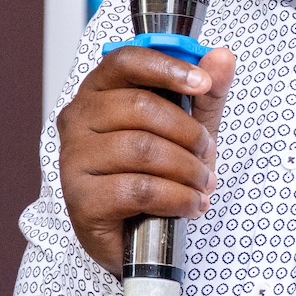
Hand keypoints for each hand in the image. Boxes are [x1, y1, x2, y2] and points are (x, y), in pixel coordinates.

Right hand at [57, 44, 236, 274]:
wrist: (139, 238)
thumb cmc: (157, 173)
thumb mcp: (189, 128)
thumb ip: (206, 93)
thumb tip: (222, 57)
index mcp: (98, 92)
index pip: (125, 61)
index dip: (166, 67)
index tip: (202, 83)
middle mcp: (78, 120)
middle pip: (139, 107)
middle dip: (187, 131)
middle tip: (208, 154)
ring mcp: (74, 159)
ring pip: (142, 149)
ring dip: (186, 168)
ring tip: (203, 184)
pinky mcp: (81, 199)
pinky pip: (138, 189)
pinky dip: (176, 197)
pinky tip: (190, 205)